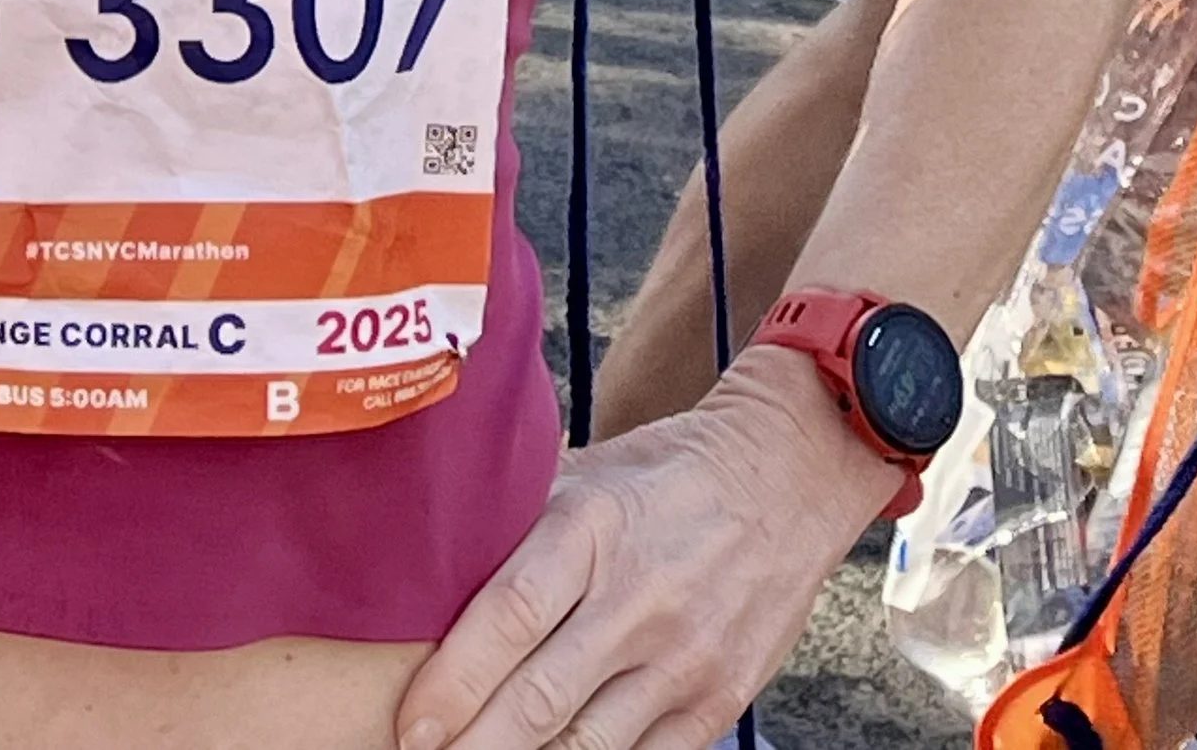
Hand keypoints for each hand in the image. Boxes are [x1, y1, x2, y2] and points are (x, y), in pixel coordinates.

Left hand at [392, 354, 894, 749]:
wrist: (786, 479)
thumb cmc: (665, 474)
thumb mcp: (590, 473)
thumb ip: (521, 523)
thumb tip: (435, 567)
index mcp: (593, 528)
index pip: (509, 617)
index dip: (452, 681)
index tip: (410, 721)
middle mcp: (638, 598)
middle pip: (537, 699)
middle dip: (470, 745)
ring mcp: (684, 658)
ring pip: (585, 745)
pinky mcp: (718, 701)